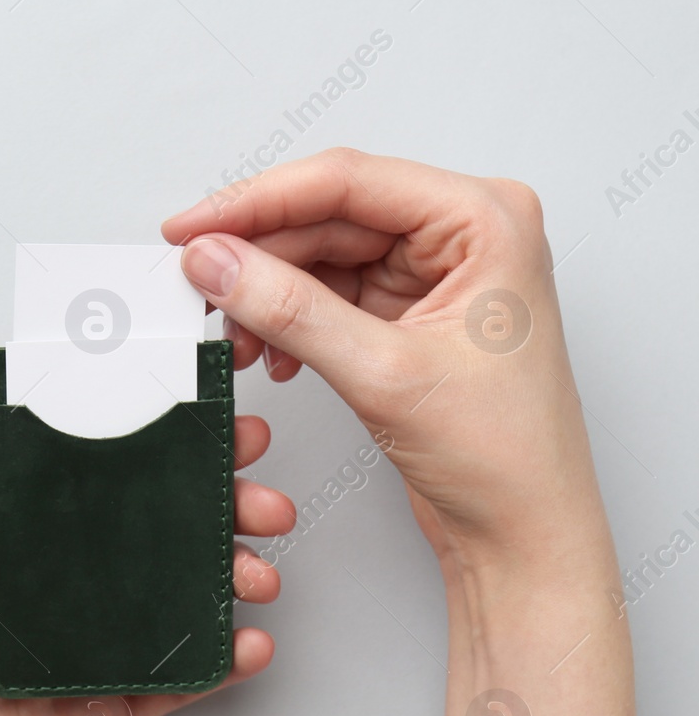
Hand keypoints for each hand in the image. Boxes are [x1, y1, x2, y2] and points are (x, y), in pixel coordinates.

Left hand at [0, 397, 295, 715]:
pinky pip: (167, 681)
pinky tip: (245, 644)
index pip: (67, 484)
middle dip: (203, 509)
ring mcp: (72, 656)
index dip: (129, 447)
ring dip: (218, 579)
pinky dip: (214, 663)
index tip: (187, 421)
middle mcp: (33, 599)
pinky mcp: (96, 715)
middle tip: (254, 496)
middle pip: (134, 535)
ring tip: (255, 572)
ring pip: (163, 602)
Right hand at [162, 148, 607, 574]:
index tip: (193, 227)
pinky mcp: (409, 313)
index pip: (348, 183)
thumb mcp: (383, 373)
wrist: (522, 532)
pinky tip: (271, 353)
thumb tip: (218, 262)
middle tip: (196, 281)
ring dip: (269, 293)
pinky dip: (289, 319)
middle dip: (258, 254)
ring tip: (236, 336)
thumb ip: (290, 309)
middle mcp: (464, 235)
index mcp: (486, 220)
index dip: (257, 201)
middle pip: (329, 215)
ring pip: (321, 255)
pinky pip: (328, 293)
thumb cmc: (504, 456)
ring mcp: (435, 274)